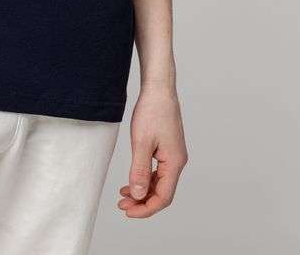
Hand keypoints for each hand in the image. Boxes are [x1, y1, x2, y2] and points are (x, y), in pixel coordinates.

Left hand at [117, 86, 187, 217]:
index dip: (146, 208)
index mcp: (174, 162)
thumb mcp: (141, 143)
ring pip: (159, 183)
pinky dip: (145, 179)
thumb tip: (138, 196)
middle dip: (142, 202)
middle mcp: (177, 161)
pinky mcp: (167, 149)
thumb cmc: (152, 111)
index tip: (128, 211)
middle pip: (162, 192)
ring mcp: (173, 155)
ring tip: (123, 194)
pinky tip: (132, 180)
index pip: (163, 197)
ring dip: (143, 191)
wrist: (158, 88)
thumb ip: (140, 171)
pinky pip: (158, 171)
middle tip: (122, 204)